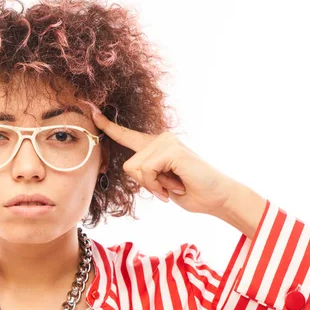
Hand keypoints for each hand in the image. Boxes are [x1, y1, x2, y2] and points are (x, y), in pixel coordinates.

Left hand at [91, 107, 235, 214]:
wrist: (217, 198)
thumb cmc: (191, 193)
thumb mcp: (160, 183)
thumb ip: (145, 174)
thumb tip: (132, 167)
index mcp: (156, 146)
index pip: (127, 136)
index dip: (108, 126)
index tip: (92, 110)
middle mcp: (160, 139)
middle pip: (128, 165)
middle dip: (145, 184)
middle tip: (167, 188)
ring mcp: (166, 141)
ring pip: (136, 169)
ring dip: (152, 186)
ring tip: (173, 186)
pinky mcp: (170, 148)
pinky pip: (146, 171)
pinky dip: (156, 185)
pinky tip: (175, 186)